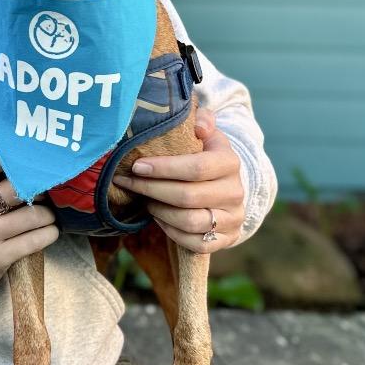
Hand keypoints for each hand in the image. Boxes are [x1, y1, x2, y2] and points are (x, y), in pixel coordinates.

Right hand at [0, 148, 58, 291]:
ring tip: (48, 215)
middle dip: (39, 190)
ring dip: (49, 215)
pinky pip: (35, 241)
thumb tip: (24, 148)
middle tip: (46, 193)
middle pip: (16, 190)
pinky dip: (49, 234)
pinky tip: (48, 232)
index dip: (2, 157)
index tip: (24, 154)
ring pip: (33, 217)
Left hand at [111, 109, 243, 252]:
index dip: (163, 168)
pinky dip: (170, 231)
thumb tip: (199, 126)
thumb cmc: (206, 154)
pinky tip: (157, 216)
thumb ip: (203, 121)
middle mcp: (235, 192)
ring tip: (144, 199)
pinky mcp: (228, 239)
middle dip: (151, 189)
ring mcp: (233, 218)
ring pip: (189, 222)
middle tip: (128, 182)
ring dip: (159, 211)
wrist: (227, 185)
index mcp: (230, 162)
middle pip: (187, 196)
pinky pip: (194, 243)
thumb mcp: (206, 133)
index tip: (136, 166)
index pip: (196, 167)